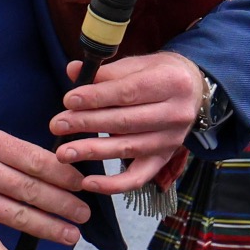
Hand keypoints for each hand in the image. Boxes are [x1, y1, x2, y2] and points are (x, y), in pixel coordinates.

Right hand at [0, 122, 91, 249]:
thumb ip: (9, 150)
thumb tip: (50, 167)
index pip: (35, 160)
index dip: (62, 174)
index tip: (81, 183)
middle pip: (31, 189)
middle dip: (64, 203)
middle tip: (85, 213)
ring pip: (18, 217)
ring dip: (49, 228)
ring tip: (72, 235)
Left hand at [50, 51, 202, 195]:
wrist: (192, 91)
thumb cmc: (157, 74)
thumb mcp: (136, 65)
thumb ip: (105, 72)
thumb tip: (72, 71)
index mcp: (170, 82)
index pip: (128, 92)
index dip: (96, 98)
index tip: (68, 100)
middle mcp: (176, 114)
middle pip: (125, 122)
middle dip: (87, 124)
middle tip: (58, 125)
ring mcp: (171, 141)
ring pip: (128, 149)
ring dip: (92, 152)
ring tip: (64, 152)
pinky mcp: (164, 159)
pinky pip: (138, 178)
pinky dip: (112, 185)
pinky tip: (87, 182)